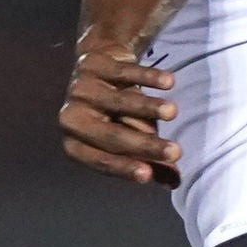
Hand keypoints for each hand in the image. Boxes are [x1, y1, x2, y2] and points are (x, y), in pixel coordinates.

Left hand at [60, 34, 181, 187]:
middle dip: (145, 144)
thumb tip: (174, 182)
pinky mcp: (91, 64)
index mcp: (75, 143)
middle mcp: (71, 118)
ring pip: (119, 101)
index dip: (123, 167)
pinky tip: (169, 82)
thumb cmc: (116, 114)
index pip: (99, 159)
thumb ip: (148, 160)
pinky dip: (148, 77)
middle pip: (110, 135)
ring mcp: (79, 89)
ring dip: (148, 107)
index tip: (148, 175)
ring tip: (173, 112)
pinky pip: (124, 72)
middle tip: (176, 152)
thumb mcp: (129, 138)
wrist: (100, 67)